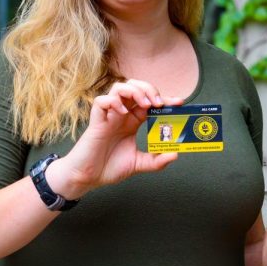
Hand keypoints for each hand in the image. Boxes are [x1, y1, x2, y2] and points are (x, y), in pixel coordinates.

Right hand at [48, 79, 179, 196]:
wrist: (88, 178)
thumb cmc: (109, 167)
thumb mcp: (139, 164)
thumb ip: (157, 161)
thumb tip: (175, 154)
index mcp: (133, 121)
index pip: (150, 101)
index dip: (164, 98)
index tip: (178, 102)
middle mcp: (121, 114)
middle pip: (135, 87)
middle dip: (149, 89)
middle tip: (159, 103)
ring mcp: (109, 116)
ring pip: (119, 87)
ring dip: (134, 91)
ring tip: (144, 104)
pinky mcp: (96, 121)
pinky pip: (101, 101)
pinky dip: (113, 102)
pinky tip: (122, 113)